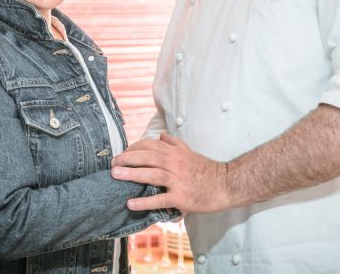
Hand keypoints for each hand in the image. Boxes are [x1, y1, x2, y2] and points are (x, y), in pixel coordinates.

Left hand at [111, 133, 228, 213]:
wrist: (226, 185)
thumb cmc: (207, 170)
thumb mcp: (190, 153)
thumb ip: (175, 144)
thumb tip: (161, 135)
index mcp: (176, 153)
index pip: (151, 145)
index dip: (135, 148)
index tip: (123, 153)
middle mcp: (176, 164)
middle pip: (148, 158)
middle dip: (128, 159)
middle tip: (112, 164)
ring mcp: (179, 181)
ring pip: (152, 175)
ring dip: (132, 174)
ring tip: (115, 175)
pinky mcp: (182, 197)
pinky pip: (160, 199)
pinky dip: (145, 201)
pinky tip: (131, 203)